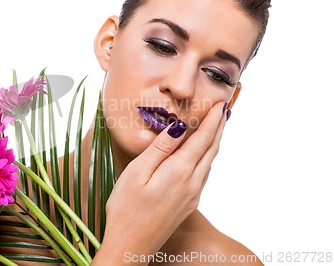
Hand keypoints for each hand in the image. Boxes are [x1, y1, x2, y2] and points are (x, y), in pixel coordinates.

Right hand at [92, 102, 227, 265]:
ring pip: (210, 162)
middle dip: (219, 127)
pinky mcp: (188, 204)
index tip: (219, 103)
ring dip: (215, 142)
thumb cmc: (126, 209)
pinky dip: (207, 157)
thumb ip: (160, 148)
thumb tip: (179, 126)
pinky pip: (203, 174)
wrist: (131, 246)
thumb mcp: (137, 173)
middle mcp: (192, 183)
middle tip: (224, 109)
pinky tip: (202, 155)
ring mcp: (192, 195)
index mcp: (180, 171)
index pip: (203, 138)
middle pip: (212, 149)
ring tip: (216, 127)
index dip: (213, 119)